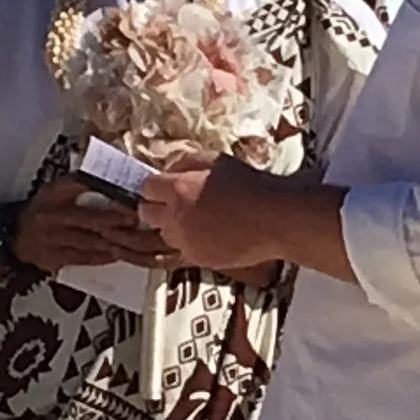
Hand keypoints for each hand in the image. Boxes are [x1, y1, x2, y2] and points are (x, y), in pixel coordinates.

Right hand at [16, 175, 174, 273]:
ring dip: (114, 241)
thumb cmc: (42, 208)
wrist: (15, 235)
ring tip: (134, 239)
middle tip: (136, 220)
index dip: (103, 192)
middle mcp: (53, 217)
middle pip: (89, 219)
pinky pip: (85, 258)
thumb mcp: (56, 189)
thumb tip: (107, 176)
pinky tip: (118, 253)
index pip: (78, 188)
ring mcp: (55, 240)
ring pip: (90, 241)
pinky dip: (104, 256)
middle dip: (115, 221)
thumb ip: (80, 182)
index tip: (126, 196)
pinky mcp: (56, 258)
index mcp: (54, 196)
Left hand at [141, 157, 275, 270]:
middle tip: (173, 201)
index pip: (146, 187)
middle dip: (155, 205)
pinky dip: (190, 241)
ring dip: (172, 224)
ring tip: (196, 217)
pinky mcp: (198, 258)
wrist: (274, 219)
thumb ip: (186, 162)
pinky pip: (183, 248)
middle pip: (146, 213)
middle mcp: (176, 217)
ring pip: (164, 233)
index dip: (155, 185)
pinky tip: (211, 232)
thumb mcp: (216, 160)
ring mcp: (186, 241)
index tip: (163, 185)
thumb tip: (168, 170)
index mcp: (178, 189)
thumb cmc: (249, 185)